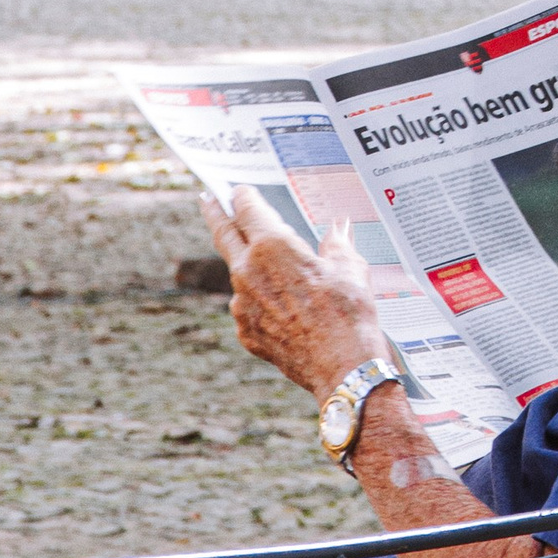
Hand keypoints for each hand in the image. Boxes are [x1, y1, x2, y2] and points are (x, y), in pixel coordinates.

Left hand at [205, 188, 384, 402]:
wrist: (342, 367)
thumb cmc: (348, 311)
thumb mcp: (350, 266)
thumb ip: (337, 243)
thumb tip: (339, 228)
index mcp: (272, 247)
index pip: (248, 209)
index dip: (244, 196)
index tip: (240, 190)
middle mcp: (248, 272)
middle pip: (224, 234)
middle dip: (215, 212)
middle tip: (207, 199)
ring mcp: (242, 306)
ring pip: (238, 274)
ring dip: (247, 263)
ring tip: (267, 264)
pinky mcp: (245, 332)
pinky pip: (248, 307)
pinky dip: (260, 300)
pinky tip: (284, 307)